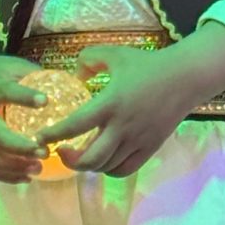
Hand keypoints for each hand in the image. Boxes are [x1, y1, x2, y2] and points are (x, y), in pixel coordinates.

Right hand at [0, 53, 45, 183]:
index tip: (45, 101)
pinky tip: (27, 177)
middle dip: (20, 147)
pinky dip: (6, 175)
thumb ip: (36, 76)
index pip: (5, 92)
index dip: (24, 97)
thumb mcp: (11, 66)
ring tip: (38, 168)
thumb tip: (73, 82)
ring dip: (14, 166)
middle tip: (45, 152)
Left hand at [39, 45, 197, 178]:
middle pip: (90, 158)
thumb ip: (87, 61)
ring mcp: (137, 140)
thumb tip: (72, 77)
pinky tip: (103, 160)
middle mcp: (123, 126)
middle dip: (69, 160)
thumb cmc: (147, 64)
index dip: (52, 135)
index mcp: (110, 103)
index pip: (74, 126)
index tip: (38, 137)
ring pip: (106, 167)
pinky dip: (109, 169)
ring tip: (79, 155)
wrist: (185, 78)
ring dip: (87, 166)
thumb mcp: (114, 55)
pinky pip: (124, 169)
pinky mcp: (149, 147)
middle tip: (60, 150)